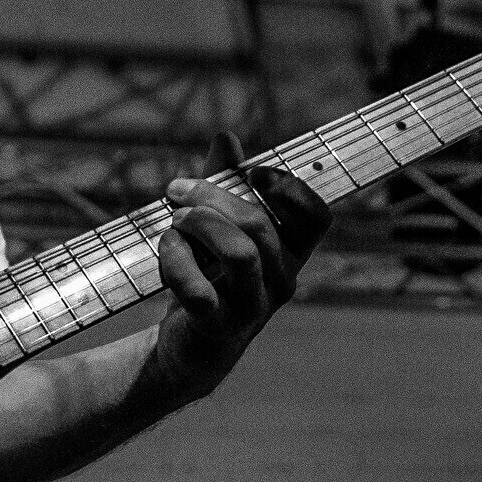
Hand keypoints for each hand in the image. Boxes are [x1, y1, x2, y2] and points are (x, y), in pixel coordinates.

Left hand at [145, 130, 329, 403]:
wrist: (188, 345)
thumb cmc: (208, 274)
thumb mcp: (217, 225)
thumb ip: (224, 181)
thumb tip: (227, 137)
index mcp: (289, 251)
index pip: (316, 217)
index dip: (290, 189)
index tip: (253, 172)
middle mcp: (281, 280)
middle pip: (259, 225)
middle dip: (211, 197)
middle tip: (175, 190)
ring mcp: (253, 308)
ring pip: (239, 254)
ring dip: (198, 225)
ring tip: (172, 221)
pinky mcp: (218, 329)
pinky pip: (200, 291)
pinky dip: (175, 260)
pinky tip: (165, 250)